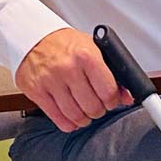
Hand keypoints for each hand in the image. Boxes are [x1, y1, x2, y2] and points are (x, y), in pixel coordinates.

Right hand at [15, 27, 134, 131]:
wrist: (33, 36)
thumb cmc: (66, 44)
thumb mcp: (93, 50)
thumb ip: (113, 74)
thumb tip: (127, 98)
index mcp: (86, 56)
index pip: (108, 91)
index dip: (112, 100)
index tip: (110, 100)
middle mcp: (68, 68)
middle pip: (93, 107)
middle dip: (98, 110)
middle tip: (96, 105)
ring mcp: (50, 81)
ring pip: (76, 116)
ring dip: (84, 118)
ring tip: (84, 112)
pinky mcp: (36, 91)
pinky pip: (57, 118)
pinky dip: (68, 123)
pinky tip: (71, 117)